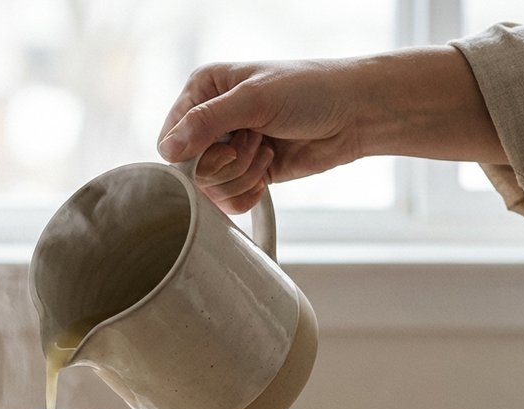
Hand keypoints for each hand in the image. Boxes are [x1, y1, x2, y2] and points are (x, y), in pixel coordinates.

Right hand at [158, 60, 361, 213]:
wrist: (354, 113)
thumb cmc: (309, 91)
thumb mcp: (254, 99)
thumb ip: (207, 122)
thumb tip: (168, 151)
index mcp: (203, 91)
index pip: (169, 138)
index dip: (192, 154)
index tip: (224, 144)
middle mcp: (210, 121)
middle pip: (188, 170)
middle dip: (226, 163)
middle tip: (255, 140)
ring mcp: (228, 150)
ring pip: (209, 190)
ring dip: (242, 175)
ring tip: (267, 150)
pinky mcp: (246, 174)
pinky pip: (228, 202)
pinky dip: (248, 194)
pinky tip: (267, 174)